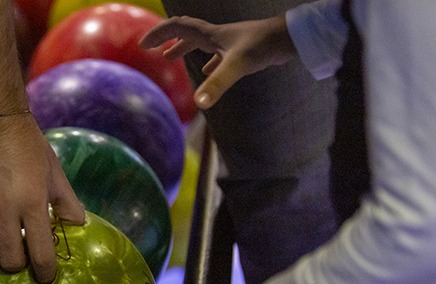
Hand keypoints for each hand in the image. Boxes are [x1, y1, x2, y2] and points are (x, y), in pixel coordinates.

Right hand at [0, 113, 84, 283]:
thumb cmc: (27, 146)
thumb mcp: (54, 172)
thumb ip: (67, 203)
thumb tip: (78, 226)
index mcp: (31, 203)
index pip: (40, 255)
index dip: (45, 272)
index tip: (46, 276)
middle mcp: (2, 209)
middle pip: (9, 261)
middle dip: (19, 264)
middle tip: (24, 255)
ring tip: (5, 236)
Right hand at [139, 15, 295, 108]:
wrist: (291, 38)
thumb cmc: (264, 46)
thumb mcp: (236, 66)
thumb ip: (217, 84)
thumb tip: (198, 104)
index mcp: (211, 35)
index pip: (178, 28)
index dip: (159, 34)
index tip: (144, 45)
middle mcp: (218, 36)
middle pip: (186, 33)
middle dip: (167, 39)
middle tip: (152, 50)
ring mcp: (230, 43)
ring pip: (201, 43)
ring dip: (184, 48)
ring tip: (172, 58)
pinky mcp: (242, 51)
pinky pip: (218, 54)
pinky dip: (208, 61)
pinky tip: (209, 72)